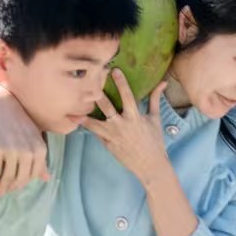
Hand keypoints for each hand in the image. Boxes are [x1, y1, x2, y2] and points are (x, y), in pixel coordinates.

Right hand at [0, 84, 49, 196]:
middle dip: (12, 188)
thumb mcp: (35, 138)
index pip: (33, 175)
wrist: (1, 104)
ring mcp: (12, 151)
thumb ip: (41, 158)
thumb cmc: (19, 121)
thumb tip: (47, 178)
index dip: (24, 183)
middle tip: (5, 192)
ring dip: (2, 188)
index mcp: (40, 149)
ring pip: (8, 177)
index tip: (16, 187)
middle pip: (21, 179)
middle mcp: (28, 151)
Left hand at [82, 70, 171, 189]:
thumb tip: (163, 83)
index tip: (114, 70)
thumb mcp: (155, 118)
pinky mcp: (107, 144)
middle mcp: (122, 125)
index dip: (121, 82)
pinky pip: (95, 133)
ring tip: (72, 106)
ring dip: (83, 114)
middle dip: (97, 93)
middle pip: (106, 107)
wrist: (150, 165)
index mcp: (135, 117)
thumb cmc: (154, 141)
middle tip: (88, 81)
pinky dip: (86, 126)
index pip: (127, 96)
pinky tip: (75, 119)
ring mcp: (112, 136)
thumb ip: (155, 99)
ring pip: (94, 123)